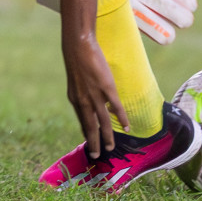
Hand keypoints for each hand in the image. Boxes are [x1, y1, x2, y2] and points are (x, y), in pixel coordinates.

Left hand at [62, 34, 126, 157]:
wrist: (79, 45)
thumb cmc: (77, 59)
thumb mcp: (76, 80)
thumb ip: (81, 93)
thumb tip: (89, 102)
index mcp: (75, 99)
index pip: (81, 121)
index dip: (86, 133)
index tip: (88, 143)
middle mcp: (83, 101)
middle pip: (89, 126)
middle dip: (93, 141)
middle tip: (96, 155)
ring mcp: (95, 95)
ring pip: (102, 122)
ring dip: (107, 136)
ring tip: (110, 147)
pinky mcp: (107, 88)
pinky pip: (116, 108)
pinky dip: (122, 118)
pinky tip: (126, 127)